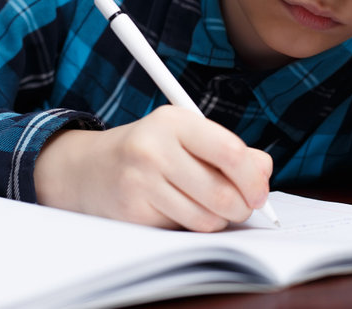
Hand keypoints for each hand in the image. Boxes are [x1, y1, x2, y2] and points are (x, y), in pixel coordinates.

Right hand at [33, 105, 272, 231]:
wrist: (89, 168)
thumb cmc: (151, 151)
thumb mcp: (187, 136)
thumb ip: (230, 150)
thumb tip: (263, 171)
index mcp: (175, 121)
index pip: (230, 151)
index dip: (253, 179)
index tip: (260, 192)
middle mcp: (154, 147)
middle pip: (222, 192)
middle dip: (241, 208)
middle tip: (242, 207)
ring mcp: (140, 180)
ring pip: (205, 218)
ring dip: (218, 220)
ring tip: (209, 207)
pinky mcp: (132, 210)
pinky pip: (182, 229)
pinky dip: (191, 227)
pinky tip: (179, 211)